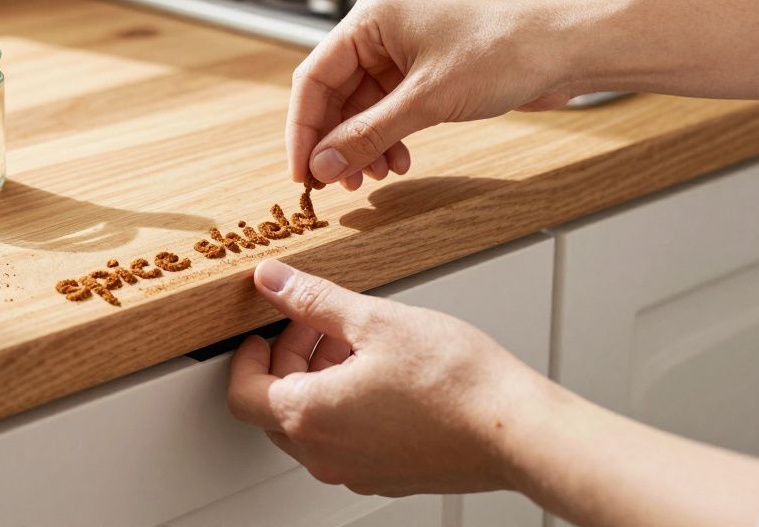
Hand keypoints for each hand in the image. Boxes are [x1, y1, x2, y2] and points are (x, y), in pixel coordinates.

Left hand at [226, 259, 546, 496]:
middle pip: (273, 409)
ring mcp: (355, 472)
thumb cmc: (455, 381)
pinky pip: (344, 441)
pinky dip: (344, 405)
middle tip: (315, 323)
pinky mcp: (385, 476)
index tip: (264, 327)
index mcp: (309, 416)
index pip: (242, 391)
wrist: (515, 431)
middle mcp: (324, 454)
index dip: (246, 353)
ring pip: (310, 425)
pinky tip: (380, 372)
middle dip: (286, 360)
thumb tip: (273, 282)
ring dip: (316, 381)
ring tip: (354, 341)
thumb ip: (314, 301)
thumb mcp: (375, 320)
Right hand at [288, 0, 574, 189]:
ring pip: (361, 109)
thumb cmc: (502, 51)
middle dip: (336, 142)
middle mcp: (379, 33)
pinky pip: (387, 112)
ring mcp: (401, 54)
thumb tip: (324, 165)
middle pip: (334, 96)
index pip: (314, 78)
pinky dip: (387, 139)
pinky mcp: (422, 74)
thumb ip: (368, 135)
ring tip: (374, 176)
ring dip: (363, 146)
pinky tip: (398, 161)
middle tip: (337, 184)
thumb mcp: (426, 100)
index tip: (302, 172)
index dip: (303, 129)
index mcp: (370, 20)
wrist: (560, 50)